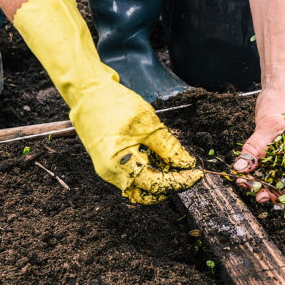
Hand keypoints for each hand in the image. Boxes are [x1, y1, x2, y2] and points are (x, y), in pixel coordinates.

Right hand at [11, 0, 200, 203]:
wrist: (87, 91)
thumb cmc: (114, 104)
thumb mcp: (149, 124)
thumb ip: (169, 147)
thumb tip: (186, 164)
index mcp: (119, 165)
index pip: (157, 185)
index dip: (180, 181)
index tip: (196, 174)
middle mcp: (110, 173)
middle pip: (146, 193)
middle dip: (169, 186)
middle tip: (186, 172)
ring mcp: (107, 169)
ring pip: (138, 186)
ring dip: (158, 179)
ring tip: (173, 163)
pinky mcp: (108, 162)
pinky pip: (131, 175)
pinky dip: (148, 170)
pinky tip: (159, 157)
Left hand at [233, 80, 284, 201]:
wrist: (281, 84)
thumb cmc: (284, 100)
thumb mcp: (268, 126)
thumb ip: (255, 149)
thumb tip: (241, 168)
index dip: (279, 193)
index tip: (261, 196)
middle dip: (266, 187)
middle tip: (247, 189)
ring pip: (275, 173)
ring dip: (259, 179)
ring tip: (243, 182)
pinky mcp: (279, 148)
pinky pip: (268, 163)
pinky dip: (257, 168)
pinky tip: (245, 172)